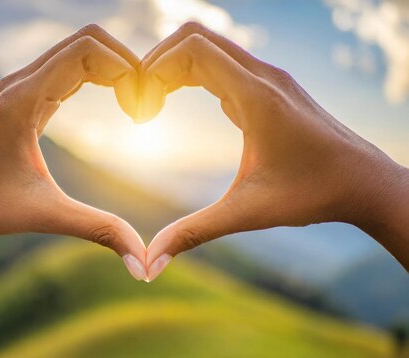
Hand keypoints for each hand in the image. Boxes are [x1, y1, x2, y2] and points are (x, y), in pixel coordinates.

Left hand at [0, 24, 147, 279]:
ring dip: (113, 68)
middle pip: (88, 41)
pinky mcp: (22, 95)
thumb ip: (99, 230)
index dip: (127, 68)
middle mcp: (20, 81)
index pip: (88, 49)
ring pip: (78, 51)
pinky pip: (67, 68)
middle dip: (126, 64)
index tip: (143, 108)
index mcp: (24, 97)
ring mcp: (19, 85)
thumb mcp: (46, 215)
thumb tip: (143, 266)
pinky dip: (97, 75)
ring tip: (137, 104)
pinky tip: (116, 101)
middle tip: (146, 104)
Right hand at [141, 22, 408, 280]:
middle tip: (138, 100)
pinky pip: (224, 64)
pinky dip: (193, 74)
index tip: (139, 105)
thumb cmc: (313, 195)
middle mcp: (263, 76)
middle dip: (158, 62)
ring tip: (152, 102)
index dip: (155, 68)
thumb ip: (193, 233)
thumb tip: (150, 263)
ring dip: (176, 67)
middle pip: (197, 37)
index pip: (193, 48)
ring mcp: (269, 79)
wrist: (365, 183)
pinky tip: (178, 102)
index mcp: (256, 95)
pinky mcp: (270, 88)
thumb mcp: (246, 213)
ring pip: (210, 47)